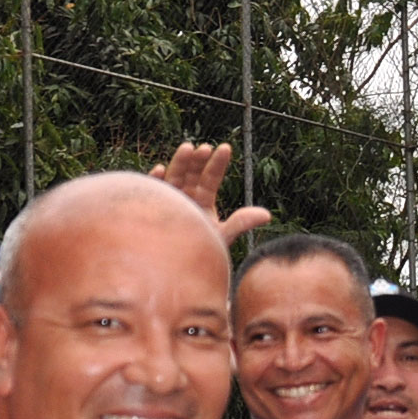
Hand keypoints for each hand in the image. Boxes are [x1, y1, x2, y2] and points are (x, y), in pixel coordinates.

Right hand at [149, 142, 275, 247]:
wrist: (176, 271)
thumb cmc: (200, 254)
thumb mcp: (222, 236)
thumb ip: (240, 223)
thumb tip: (267, 215)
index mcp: (203, 202)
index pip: (211, 179)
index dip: (218, 164)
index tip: (225, 148)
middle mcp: (185, 198)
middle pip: (192, 175)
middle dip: (198, 160)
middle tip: (206, 148)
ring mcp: (167, 201)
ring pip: (173, 177)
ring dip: (179, 163)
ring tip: (188, 147)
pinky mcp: (150, 207)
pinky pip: (152, 192)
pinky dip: (155, 181)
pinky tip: (160, 170)